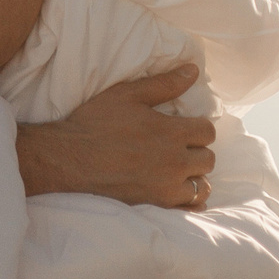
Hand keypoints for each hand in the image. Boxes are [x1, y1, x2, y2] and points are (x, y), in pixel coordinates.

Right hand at [16, 65, 215, 208]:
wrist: (70, 159)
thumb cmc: (96, 123)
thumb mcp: (127, 95)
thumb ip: (164, 84)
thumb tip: (193, 70)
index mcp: (172, 132)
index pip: (207, 131)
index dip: (197, 127)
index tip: (183, 128)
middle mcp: (176, 162)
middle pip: (207, 159)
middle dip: (196, 151)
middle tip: (177, 148)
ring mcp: (167, 187)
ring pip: (201, 185)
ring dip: (193, 175)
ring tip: (176, 169)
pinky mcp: (156, 204)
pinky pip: (189, 207)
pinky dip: (189, 199)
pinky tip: (176, 189)